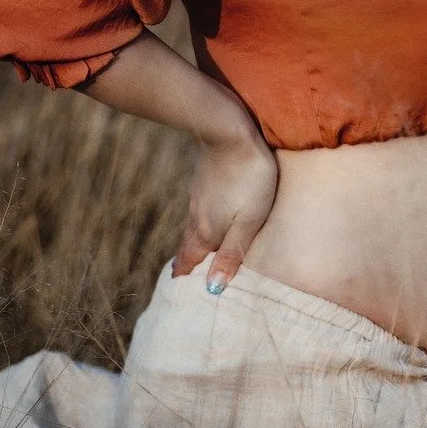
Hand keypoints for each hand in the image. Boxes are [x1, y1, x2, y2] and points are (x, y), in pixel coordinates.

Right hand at [172, 124, 278, 291]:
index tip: (178, 295)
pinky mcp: (204, 180)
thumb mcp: (247, 222)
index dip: (184, 279)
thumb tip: (212, 289)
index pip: (188, 261)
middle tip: (181, 279)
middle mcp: (197, 217)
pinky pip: (199, 209)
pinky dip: (200, 222)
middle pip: (187, 246)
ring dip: (192, 243)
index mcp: (206, 231)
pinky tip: (207, 218)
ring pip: (193, 226)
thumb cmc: (249, 179)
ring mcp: (198, 196)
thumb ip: (231, 255)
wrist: (230, 131)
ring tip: (195, 254)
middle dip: (185, 264)